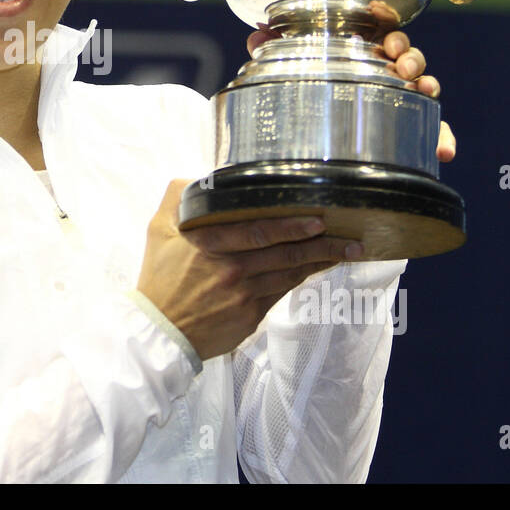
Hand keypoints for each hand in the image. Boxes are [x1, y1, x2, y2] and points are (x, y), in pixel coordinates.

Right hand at [136, 180, 351, 360]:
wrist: (159, 331)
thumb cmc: (160, 278)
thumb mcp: (159, 229)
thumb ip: (178, 196)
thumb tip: (203, 178)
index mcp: (210, 244)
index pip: (259, 232)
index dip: (291, 227)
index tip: (318, 221)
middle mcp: (231, 269)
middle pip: (284, 254)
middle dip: (321, 245)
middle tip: (351, 239)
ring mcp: (243, 295)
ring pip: (289, 274)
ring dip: (320, 262)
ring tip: (347, 252)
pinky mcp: (250, 316)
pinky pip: (281, 293)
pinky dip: (301, 279)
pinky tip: (317, 269)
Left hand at [245, 24, 455, 162]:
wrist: (318, 130)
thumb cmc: (314, 80)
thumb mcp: (295, 63)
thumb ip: (277, 47)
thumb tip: (256, 37)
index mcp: (364, 48)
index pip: (383, 30)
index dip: (389, 27)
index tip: (385, 32)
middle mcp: (388, 69)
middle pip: (410, 54)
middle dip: (411, 55)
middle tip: (403, 63)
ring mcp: (402, 95)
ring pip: (425, 85)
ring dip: (428, 84)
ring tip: (424, 90)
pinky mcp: (411, 125)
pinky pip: (433, 130)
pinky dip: (441, 137)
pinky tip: (444, 151)